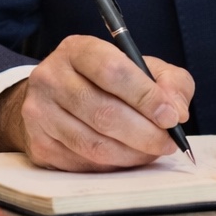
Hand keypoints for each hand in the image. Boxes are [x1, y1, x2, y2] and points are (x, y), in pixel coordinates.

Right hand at [0, 35, 193, 170]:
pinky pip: (83, 164)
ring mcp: (39, 113)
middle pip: (103, 112)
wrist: (52, 100)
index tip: (171, 116)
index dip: (145, 96)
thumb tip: (177, 111)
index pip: (111, 70)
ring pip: (93, 144)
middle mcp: (50, 77)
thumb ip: (168, 82)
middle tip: (168, 143)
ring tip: (152, 152)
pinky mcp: (38, 145)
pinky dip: (112, 166)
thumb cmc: (104, 82)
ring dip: (132, 154)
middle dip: (144, 133)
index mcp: (77, 50)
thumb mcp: (139, 68)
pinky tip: (127, 158)